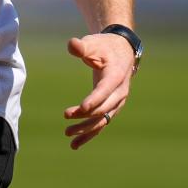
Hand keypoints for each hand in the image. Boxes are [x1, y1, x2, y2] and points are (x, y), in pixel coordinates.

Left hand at [62, 32, 134, 149]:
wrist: (121, 51)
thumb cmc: (104, 46)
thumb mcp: (93, 43)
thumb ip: (82, 47)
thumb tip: (72, 45)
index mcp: (116, 76)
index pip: (105, 90)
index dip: (94, 100)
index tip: (81, 108)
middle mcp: (119, 92)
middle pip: (103, 108)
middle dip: (85, 115)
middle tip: (66, 116)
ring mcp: (117, 102)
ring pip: (103, 120)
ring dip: (86, 129)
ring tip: (67, 134)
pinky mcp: (111, 107)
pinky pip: (101, 123)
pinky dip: (89, 133)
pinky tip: (75, 144)